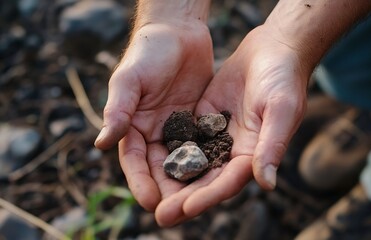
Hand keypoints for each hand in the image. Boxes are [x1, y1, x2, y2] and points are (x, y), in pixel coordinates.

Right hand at [94, 21, 213, 210]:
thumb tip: (101, 144)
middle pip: (161, 169)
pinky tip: (221, 176)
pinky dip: (210, 162)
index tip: (151, 202)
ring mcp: (178, 129)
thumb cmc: (148, 52)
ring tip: (200, 203)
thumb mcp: (130, 79)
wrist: (178, 31)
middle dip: (168, 191)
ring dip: (191, 183)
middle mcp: (155, 133)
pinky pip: (205, 146)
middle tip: (178, 214)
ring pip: (184, 162)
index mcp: (133, 127)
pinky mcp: (199, 122)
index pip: (136, 162)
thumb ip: (118, 110)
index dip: (141, 182)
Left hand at [154, 25, 309, 225]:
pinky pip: (186, 137)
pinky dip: (171, 150)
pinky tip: (150, 161)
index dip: (208, 196)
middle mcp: (234, 150)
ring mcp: (218, 134)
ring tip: (150, 197)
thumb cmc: (284, 79)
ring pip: (193, 162)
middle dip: (184, 198)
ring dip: (174, 181)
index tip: (185, 208)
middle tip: (161, 216)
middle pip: (207, 180)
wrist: (273, 50)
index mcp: (254, 154)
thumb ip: (271, 146)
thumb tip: (267, 184)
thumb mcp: (281, 110)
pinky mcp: (205, 118)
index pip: (228, 182)